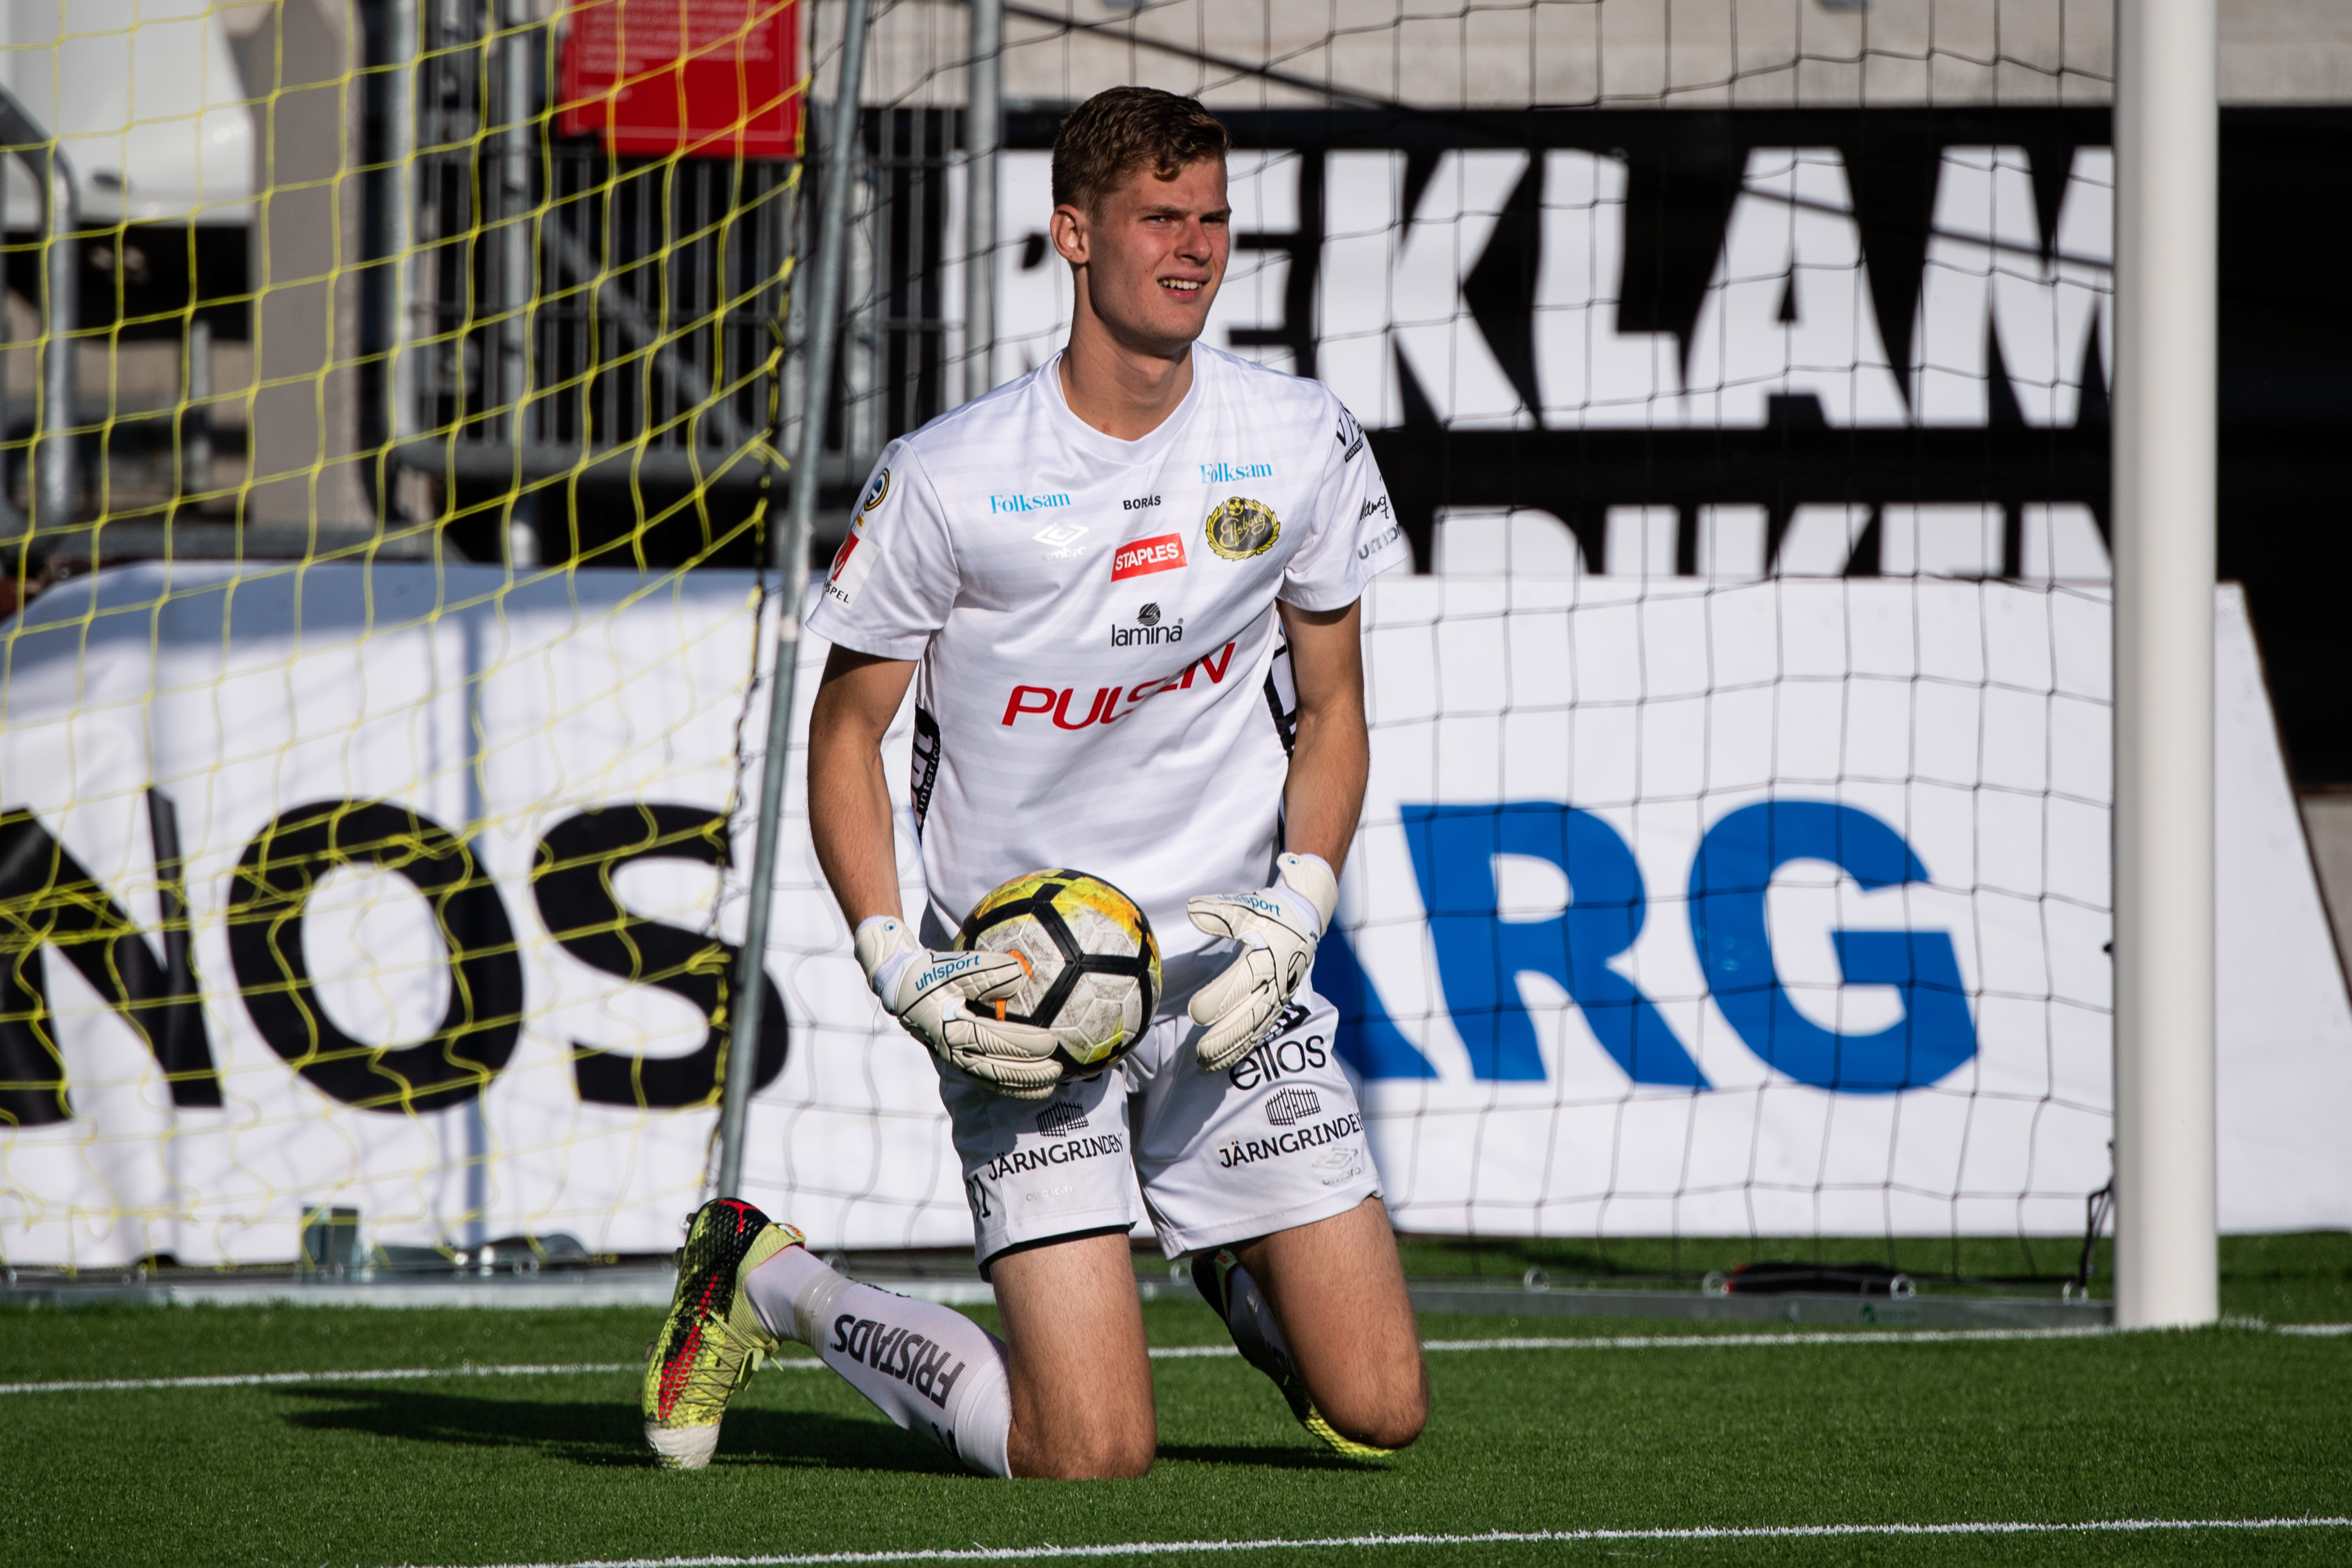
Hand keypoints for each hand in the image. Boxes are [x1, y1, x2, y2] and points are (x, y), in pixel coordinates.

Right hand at [854, 917, 1065, 1098]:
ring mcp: (953, 1059)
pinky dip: (1008, 1086)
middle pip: (998, 1068)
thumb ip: (988, 970)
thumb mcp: (957, 967)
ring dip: (1022, 1085)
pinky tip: (1028, 1087)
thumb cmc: (932, 973)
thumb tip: (1022, 975)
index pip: (998, 1040)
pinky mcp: (955, 1062)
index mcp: (954, 1027)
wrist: (901, 988)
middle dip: (1030, 1072)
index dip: (1026, 1043)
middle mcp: (953, 1049)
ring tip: (1050, 1084)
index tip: (1053, 1041)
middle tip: (1059, 1069)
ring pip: (992, 1080)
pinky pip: (985, 1080)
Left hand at [1185, 853, 1339, 1072]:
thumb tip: (1191, 910)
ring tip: (1207, 1063)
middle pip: (1249, 1016)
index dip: (1218, 1001)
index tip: (1195, 1013)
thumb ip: (1219, 912)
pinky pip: (1261, 1030)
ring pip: (1255, 1029)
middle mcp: (1275, 981)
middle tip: (1200, 1053)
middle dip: (1225, 1037)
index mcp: (1266, 957)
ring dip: (1232, 1048)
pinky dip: (1244, 1046)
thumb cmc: (1273, 913)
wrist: (1306, 918)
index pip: (1240, 984)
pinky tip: (1226, 1059)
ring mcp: (1278, 996)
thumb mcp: (1247, 907)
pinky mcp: (1279, 1003)